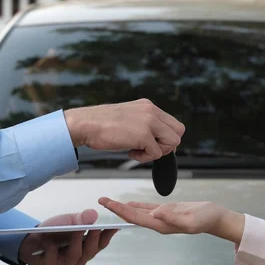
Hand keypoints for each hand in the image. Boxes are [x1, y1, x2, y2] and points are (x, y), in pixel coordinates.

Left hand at [18, 209, 117, 264]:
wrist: (31, 238)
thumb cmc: (54, 230)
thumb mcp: (69, 221)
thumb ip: (81, 219)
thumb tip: (93, 214)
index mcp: (86, 249)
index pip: (101, 244)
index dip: (108, 235)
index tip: (115, 226)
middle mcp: (78, 260)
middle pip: (90, 252)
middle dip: (93, 239)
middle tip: (95, 228)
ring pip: (75, 256)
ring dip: (75, 242)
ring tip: (76, 230)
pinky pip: (54, 258)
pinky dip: (52, 247)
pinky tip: (48, 240)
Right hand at [64, 99, 184, 161]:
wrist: (86, 124)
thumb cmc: (101, 124)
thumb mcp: (128, 118)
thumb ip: (144, 124)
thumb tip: (156, 141)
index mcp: (148, 106)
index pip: (172, 123)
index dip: (165, 137)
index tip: (151, 144)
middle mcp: (151, 111)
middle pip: (178, 132)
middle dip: (167, 145)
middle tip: (148, 149)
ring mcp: (149, 121)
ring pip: (173, 142)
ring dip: (158, 152)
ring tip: (139, 151)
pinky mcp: (143, 134)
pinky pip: (157, 153)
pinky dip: (144, 158)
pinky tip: (130, 153)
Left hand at [98, 198, 244, 243]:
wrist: (216, 218)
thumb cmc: (206, 219)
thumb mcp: (191, 219)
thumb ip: (173, 217)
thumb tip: (155, 213)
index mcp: (161, 225)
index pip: (136, 218)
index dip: (121, 211)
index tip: (109, 204)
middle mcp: (158, 222)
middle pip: (132, 215)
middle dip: (116, 208)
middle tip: (101, 199)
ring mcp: (161, 217)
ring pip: (137, 212)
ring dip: (123, 206)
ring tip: (109, 201)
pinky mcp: (166, 211)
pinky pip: (147, 208)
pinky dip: (136, 205)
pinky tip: (128, 203)